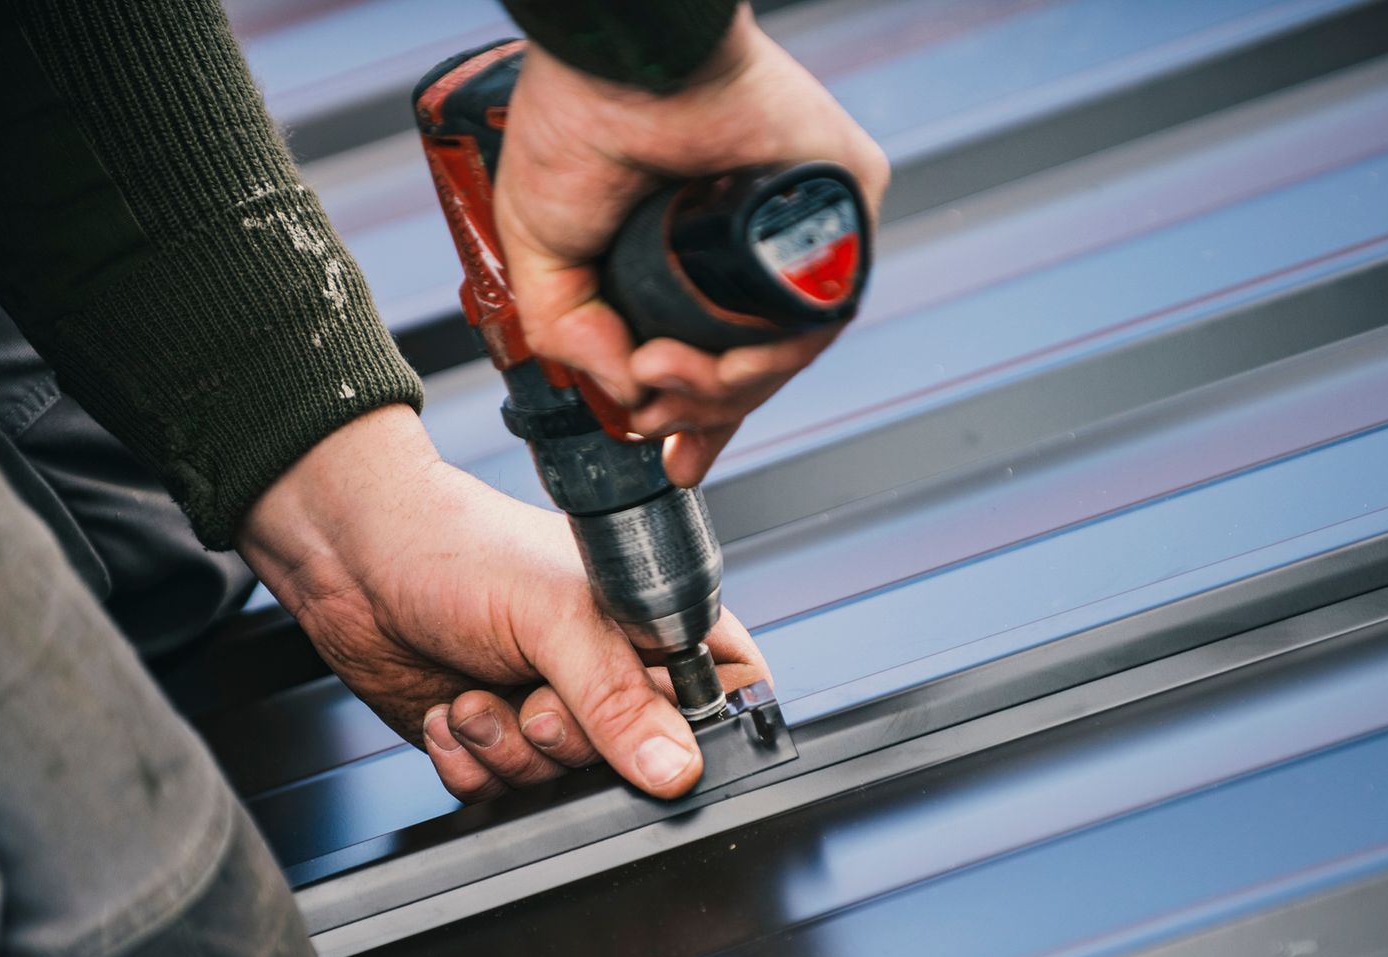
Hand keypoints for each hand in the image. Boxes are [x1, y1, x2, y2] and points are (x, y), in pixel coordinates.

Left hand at [238, 406, 766, 800]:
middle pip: (638, 765)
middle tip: (530, 693)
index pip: (725, 696)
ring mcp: (550, 710)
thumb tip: (675, 767)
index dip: (695, 730)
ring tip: (475, 694)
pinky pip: (500, 795)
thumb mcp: (555, 617)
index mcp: (651, 624)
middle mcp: (607, 674)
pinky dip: (467, 763)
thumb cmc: (458, 549)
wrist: (352, 560)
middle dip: (568, 740)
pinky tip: (449, 712)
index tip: (646, 732)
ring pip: (562, 786)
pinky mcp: (493, 742)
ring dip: (506, 749)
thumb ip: (617, 698)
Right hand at [495, 5, 887, 486]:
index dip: (699, 418)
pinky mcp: (844, 202)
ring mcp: (801, 227)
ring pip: (788, 352)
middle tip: (650, 408)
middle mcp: (751, 243)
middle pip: (753, 365)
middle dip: (699, 412)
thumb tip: (630, 395)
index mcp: (692, 254)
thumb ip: (572, 336)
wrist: (620, 65)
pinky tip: (709, 360)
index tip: (675, 460)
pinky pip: (823, 312)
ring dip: (721, 392)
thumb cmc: (576, 123)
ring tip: (661, 374)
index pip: (716, 351)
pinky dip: (767, 357)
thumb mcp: (542, 255)